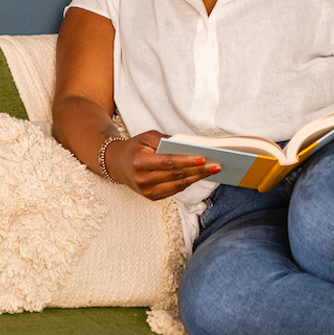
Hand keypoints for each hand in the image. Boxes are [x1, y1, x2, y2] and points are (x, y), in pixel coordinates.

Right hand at [105, 131, 221, 201]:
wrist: (117, 164)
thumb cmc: (135, 148)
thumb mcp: (146, 137)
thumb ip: (165, 140)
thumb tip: (187, 145)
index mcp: (140, 163)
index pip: (168, 163)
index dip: (187, 161)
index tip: (203, 158)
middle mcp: (142, 180)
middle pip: (176, 176)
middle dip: (198, 171)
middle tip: (216, 165)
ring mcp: (147, 191)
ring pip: (177, 185)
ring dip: (196, 178)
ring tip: (212, 171)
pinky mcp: (151, 197)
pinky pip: (174, 191)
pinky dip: (188, 183)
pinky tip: (199, 176)